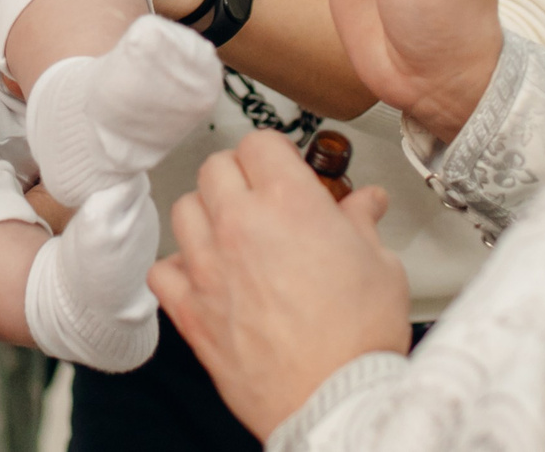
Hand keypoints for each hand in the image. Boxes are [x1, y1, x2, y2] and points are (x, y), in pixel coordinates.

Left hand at [149, 133, 407, 435]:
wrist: (334, 401)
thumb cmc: (358, 340)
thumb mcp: (381, 266)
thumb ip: (362, 225)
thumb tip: (364, 204)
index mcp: (289, 203)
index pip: (260, 143)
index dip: (274, 152)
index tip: (283, 165)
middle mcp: (241, 226)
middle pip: (216, 168)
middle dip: (239, 174)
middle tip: (260, 196)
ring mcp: (209, 267)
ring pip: (184, 209)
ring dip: (206, 214)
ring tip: (230, 232)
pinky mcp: (190, 310)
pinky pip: (162, 270)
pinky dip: (177, 268)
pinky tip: (202, 276)